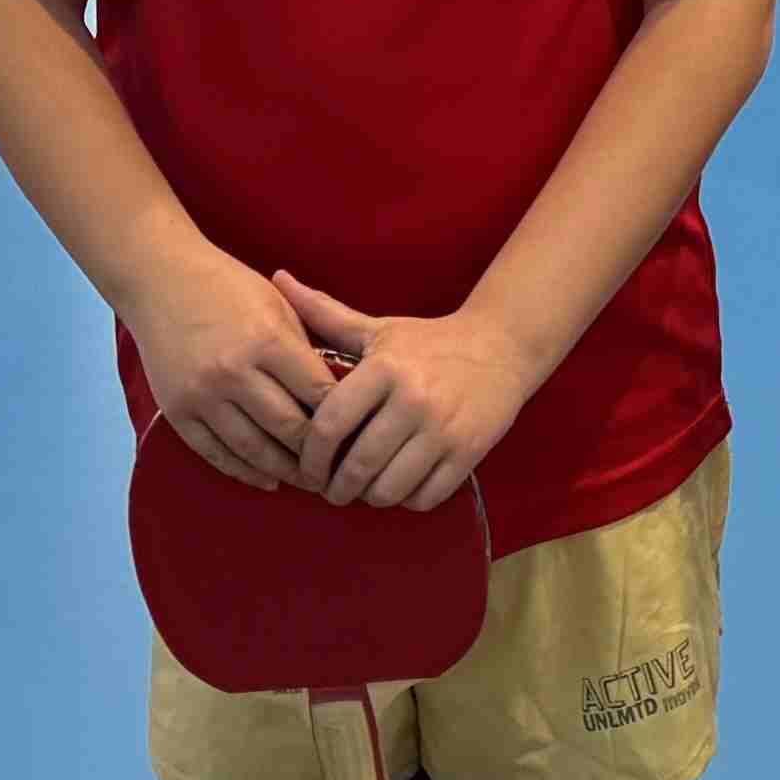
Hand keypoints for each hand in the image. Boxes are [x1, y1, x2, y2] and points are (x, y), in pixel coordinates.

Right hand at [127, 246, 337, 490]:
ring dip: (284, 471)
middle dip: (318, 455)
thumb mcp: (277, 304)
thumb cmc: (227, 286)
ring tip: (307, 481)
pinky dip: (244, 472)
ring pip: (253, 449)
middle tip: (338, 469)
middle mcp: (234, 371)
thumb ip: (305, 349)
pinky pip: (215, 453)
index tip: (356, 435)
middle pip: (289, 429)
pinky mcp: (178, 410)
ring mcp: (202, 395)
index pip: (318, 395)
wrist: (160, 278)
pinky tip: (266, 479)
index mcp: (267, 340)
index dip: (342, 420)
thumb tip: (335, 397)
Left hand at [277, 273, 537, 511]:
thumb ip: (325, 313)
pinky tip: (400, 486)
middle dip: (336, 487)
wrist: (501, 347)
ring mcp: (444, 429)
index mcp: (385, 368)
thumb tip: (278, 279)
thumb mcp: (377, 329)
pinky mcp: (468, 452)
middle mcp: (414, 399)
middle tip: (330, 491)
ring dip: (370, 497)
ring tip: (364, 490)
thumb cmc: (429, 341)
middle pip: (358, 465)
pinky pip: (425, 496)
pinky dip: (406, 500)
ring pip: (390, 488)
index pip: (330, 424)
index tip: (307, 468)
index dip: (310, 456)